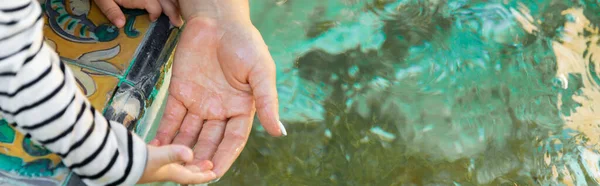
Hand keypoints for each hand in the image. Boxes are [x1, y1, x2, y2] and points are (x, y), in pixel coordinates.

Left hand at [94, 0, 182, 27]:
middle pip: (167, 0)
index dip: (156, 14)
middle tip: (177, 22)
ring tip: (179, 12)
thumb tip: (120, 24)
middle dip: (174, 11)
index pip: (155, 7)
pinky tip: (171, 3)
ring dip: (174, 3)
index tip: (153, 20)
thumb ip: (111, 10)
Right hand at [137, 144, 216, 183]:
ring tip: (192, 152)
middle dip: (196, 167)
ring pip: (174, 163)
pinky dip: (169, 150)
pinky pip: (161, 154)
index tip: (215, 173)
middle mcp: (163, 169)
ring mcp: (153, 163)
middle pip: (184, 171)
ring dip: (184, 159)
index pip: (191, 177)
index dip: (203, 176)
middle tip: (208, 161)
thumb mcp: (155, 157)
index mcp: (169, 172)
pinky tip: (168, 144)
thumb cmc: (133, 162)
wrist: (109, 161)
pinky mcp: (143, 156)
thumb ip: (172, 153)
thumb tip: (190, 154)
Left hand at [150, 17, 285, 176]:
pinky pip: (172, 117)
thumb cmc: (244, 42)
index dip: (224, 157)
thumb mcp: (261, 72)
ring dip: (181, 151)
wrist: (217, 18)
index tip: (214, 174)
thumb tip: (278, 132)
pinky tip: (158, 147)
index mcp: (242, 108)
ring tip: (171, 167)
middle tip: (188, 176)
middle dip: (200, 159)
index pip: (233, 140)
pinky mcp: (180, 92)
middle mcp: (221, 110)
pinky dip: (165, 132)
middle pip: (210, 141)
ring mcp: (200, 103)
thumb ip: (267, 102)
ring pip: (189, 134)